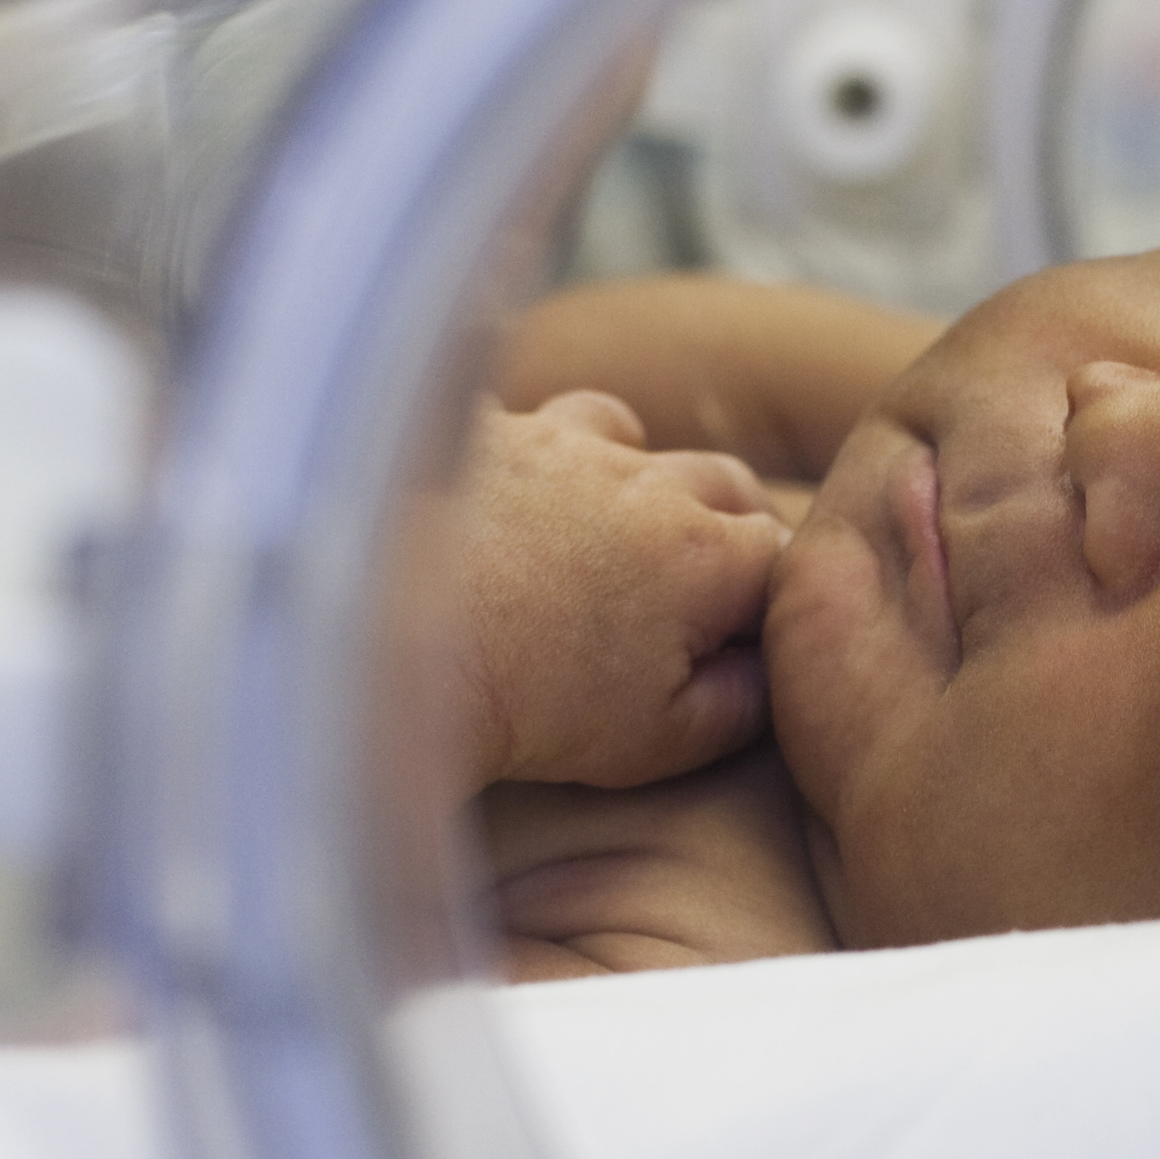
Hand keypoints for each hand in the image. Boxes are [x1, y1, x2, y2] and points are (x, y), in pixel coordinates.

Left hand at [460, 392, 790, 789]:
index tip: (744, 630)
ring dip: (627, 470)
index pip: (779, 555)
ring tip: (597, 522)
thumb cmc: (523, 704)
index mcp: (703, 558)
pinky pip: (520, 416)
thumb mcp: (655, 741)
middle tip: (696, 575)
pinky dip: (524, 449)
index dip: (769, 595)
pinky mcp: (480, 426)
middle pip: (719, 479)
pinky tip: (496, 491)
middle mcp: (642, 480)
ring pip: (625, 432)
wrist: (380, 642)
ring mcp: (558, 441)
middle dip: (723, 520)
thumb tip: (767, 672)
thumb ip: (736, 707)